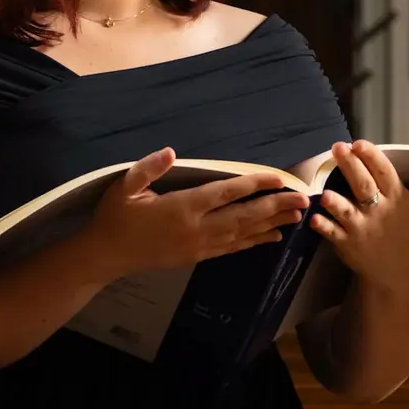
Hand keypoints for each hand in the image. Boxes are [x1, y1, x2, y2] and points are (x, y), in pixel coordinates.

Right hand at [80, 147, 308, 282]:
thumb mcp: (124, 187)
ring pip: (242, 234)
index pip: (225, 193)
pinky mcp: (196, 257)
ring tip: (297, 218)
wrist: (106, 255)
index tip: (278, 178)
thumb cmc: (115, 216)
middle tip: (302, 200)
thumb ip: (148, 168)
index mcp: (181, 207)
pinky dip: (254, 242)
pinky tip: (272, 238)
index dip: (254, 185)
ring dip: (271, 225)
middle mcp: (196, 228)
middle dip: (275, 207)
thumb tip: (171, 151)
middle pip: (243, 216)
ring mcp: (198, 246)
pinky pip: (232, 249)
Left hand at [311, 139, 408, 290]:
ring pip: (346, 212)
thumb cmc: (403, 232)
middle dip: (351, 166)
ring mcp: (361, 228)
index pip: (385, 173)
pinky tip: (314, 217)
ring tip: (325, 193)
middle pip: (364, 186)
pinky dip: (323, 226)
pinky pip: (332, 233)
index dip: (373, 157)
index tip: (360, 143)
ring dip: (336, 203)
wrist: (391, 271)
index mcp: (396, 198)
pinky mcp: (345, 243)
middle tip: (337, 147)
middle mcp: (378, 211)